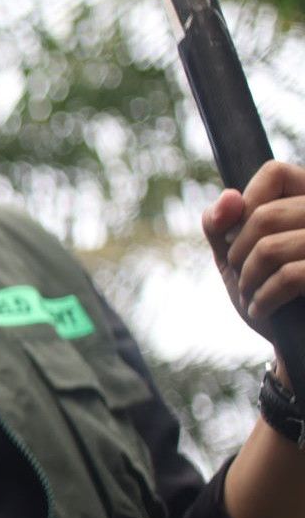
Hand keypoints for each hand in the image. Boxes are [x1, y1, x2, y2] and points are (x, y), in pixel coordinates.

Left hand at [203, 161, 304, 382]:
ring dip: (247, 279)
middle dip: (237, 252)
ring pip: (271, 246)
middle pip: (264, 214)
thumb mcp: (236, 258)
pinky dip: (262, 298)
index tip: (239, 237)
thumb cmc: (273, 296)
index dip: (246, 203)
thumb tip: (229, 197)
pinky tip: (260, 311)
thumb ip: (222, 225)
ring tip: (251, 296)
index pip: (275, 172)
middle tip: (242, 278)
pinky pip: (290, 276)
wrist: (301, 345)